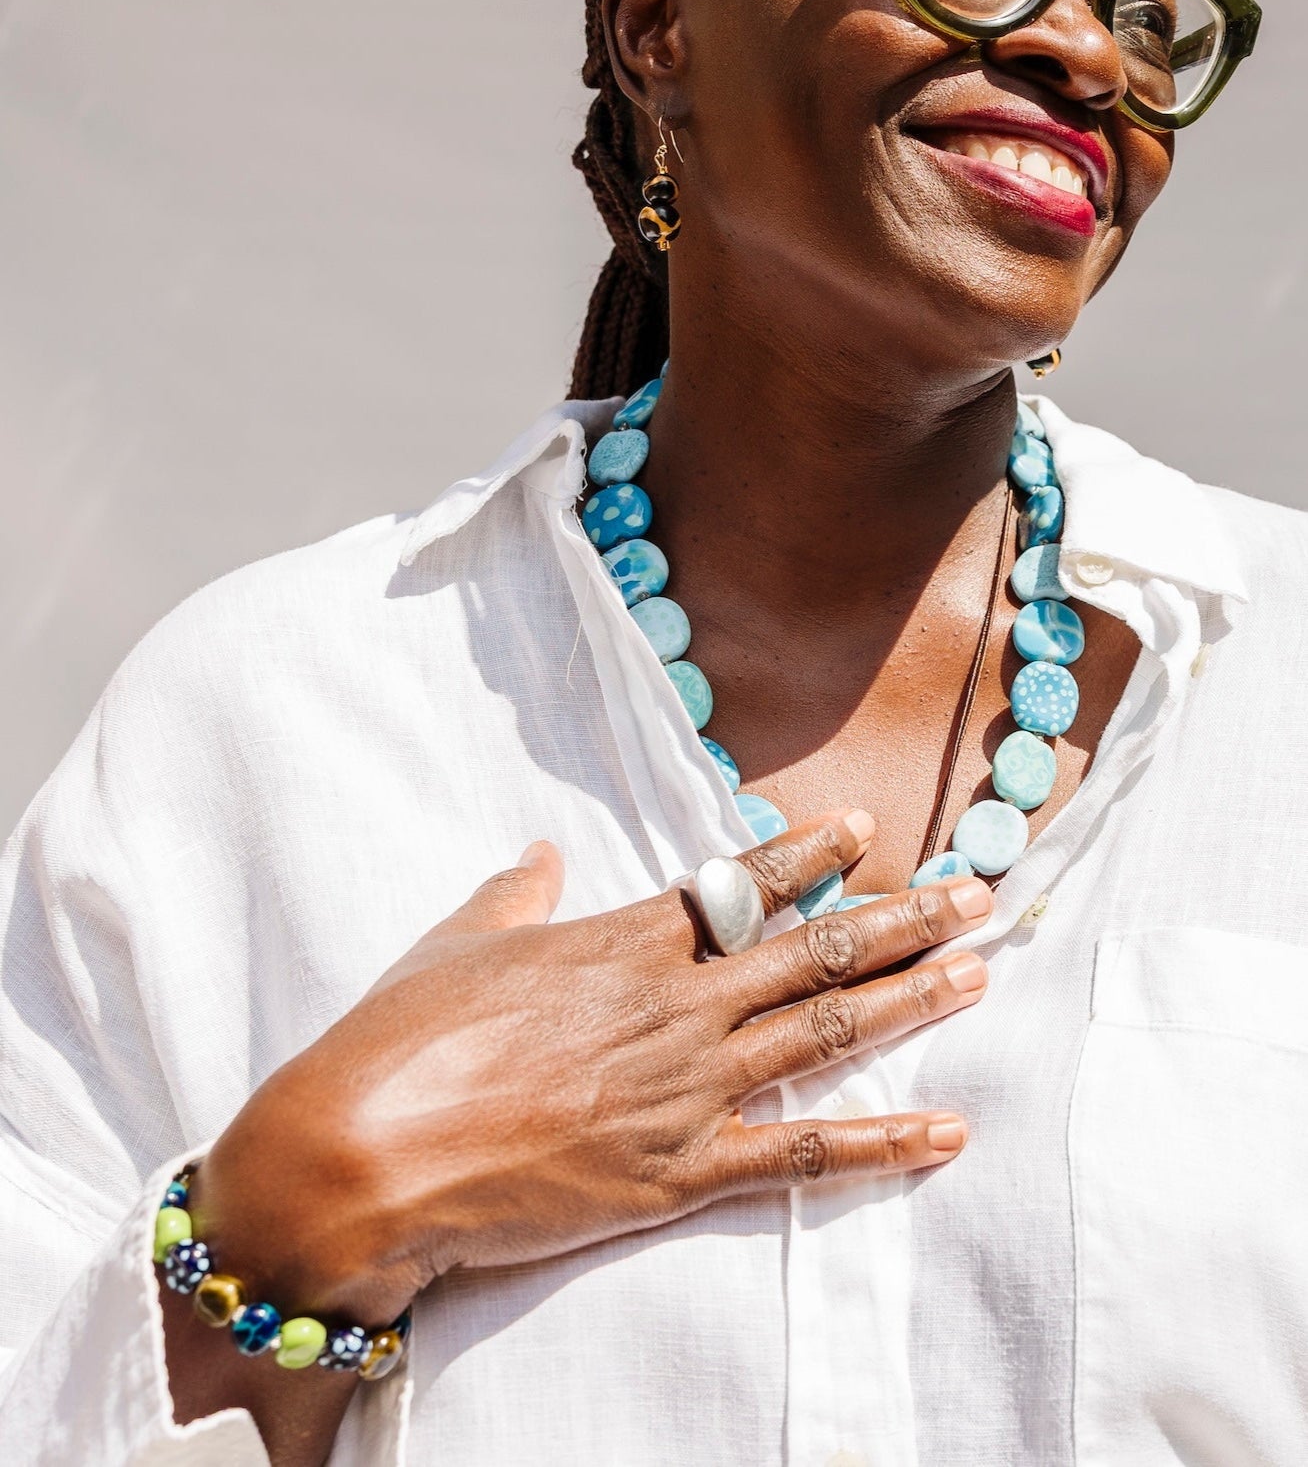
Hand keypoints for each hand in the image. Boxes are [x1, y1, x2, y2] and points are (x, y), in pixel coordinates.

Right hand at [191, 812, 990, 1325]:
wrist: (368, 1149)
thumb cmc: (402, 1039)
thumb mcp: (456, 944)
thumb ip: (511, 894)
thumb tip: (536, 855)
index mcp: (621, 942)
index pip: (737, 884)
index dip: (807, 855)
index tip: (864, 829)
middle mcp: (674, 1005)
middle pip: (811, 952)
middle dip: (900, 920)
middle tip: (974, 895)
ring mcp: (685, 1087)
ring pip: (825, 1033)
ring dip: (910, 999)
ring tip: (977, 970)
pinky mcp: (679, 1171)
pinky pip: (802, 1155)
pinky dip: (881, 1144)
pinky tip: (945, 1130)